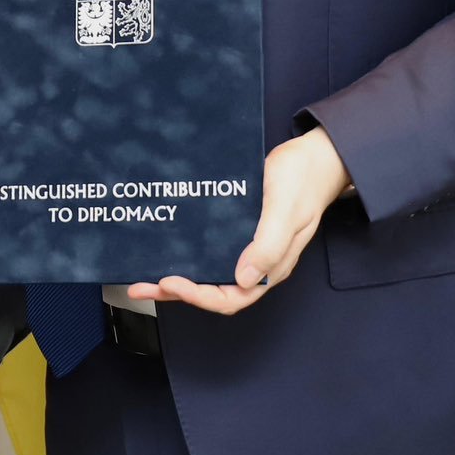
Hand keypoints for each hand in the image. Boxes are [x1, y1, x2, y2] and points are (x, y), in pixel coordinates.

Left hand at [125, 127, 350, 314]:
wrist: (313, 158)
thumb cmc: (303, 182)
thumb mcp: (286, 212)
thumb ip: (268, 245)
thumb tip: (244, 278)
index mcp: (270, 267)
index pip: (231, 296)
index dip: (198, 296)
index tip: (171, 281)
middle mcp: (256, 263)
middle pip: (213, 290)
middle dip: (176, 291)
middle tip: (140, 285)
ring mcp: (246, 247)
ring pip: (208, 272)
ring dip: (176, 276)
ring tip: (143, 274)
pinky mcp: (238, 229)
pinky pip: (209, 248)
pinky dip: (186, 252)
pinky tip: (166, 244)